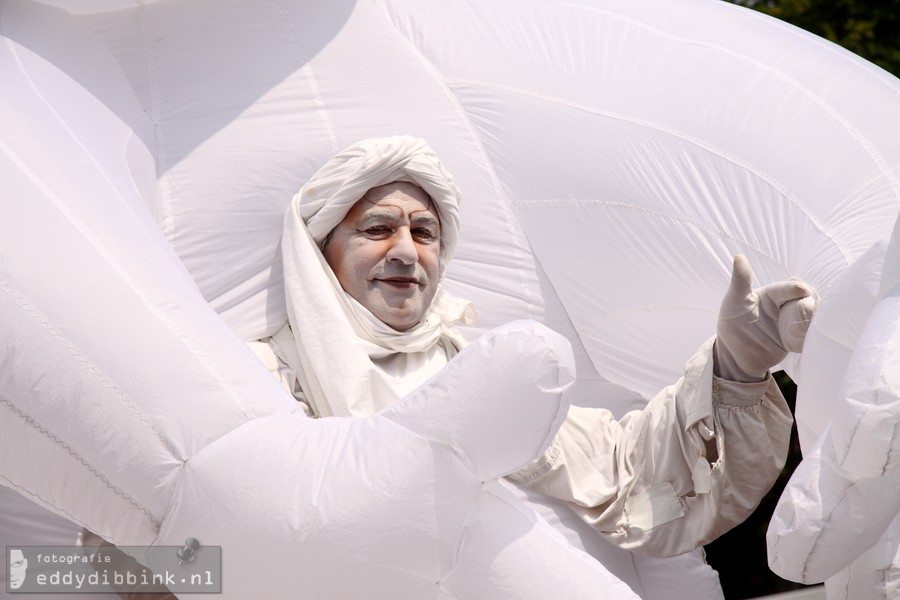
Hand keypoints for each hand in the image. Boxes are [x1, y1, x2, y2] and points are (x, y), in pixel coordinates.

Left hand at [715, 255, 816, 381]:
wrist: (736, 355)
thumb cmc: (732, 324)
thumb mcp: (734, 302)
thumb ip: (740, 281)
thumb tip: (739, 257)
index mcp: (772, 293)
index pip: (788, 288)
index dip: (794, 289)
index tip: (801, 290)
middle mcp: (786, 305)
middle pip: (807, 299)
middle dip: (808, 304)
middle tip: (808, 311)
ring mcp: (794, 321)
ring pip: (812, 316)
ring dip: (812, 321)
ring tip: (806, 329)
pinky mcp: (799, 337)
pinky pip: (811, 334)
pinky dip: (812, 336)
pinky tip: (809, 339)